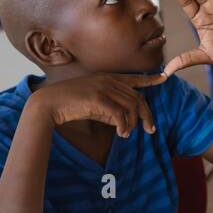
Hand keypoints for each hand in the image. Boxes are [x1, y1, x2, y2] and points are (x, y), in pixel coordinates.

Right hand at [28, 73, 164, 137]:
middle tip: (150, 129)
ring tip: (127, 135)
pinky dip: (124, 126)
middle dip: (147, 115)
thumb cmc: (70, 104)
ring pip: (131, 107)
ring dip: (133, 124)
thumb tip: (125, 120)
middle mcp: (109, 80)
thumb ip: (110, 108)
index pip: (135, 78)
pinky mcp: (98, 99)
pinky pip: (120, 114)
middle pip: (138, 98)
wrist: (48, 103)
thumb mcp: (94, 104)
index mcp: (108, 78)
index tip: (164, 78)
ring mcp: (104, 88)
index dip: (151, 79)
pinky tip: (121, 134)